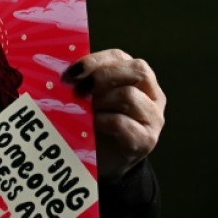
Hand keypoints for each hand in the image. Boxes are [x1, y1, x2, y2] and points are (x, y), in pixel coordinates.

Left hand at [62, 49, 165, 180]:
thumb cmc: (95, 123)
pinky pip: (122, 123)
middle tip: (78, 90)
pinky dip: (102, 121)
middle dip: (102, 75)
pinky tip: (91, 125)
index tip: (70, 72)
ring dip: (100, 101)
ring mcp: (153, 117)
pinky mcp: (146, 139)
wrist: (104, 161)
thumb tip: (64, 73)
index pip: (119, 56)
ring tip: (86, 111)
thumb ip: (84, 81)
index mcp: (136, 77)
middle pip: (137, 69)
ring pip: (129, 95)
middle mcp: (152, 94)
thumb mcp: (89, 97)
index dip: (94, 60)